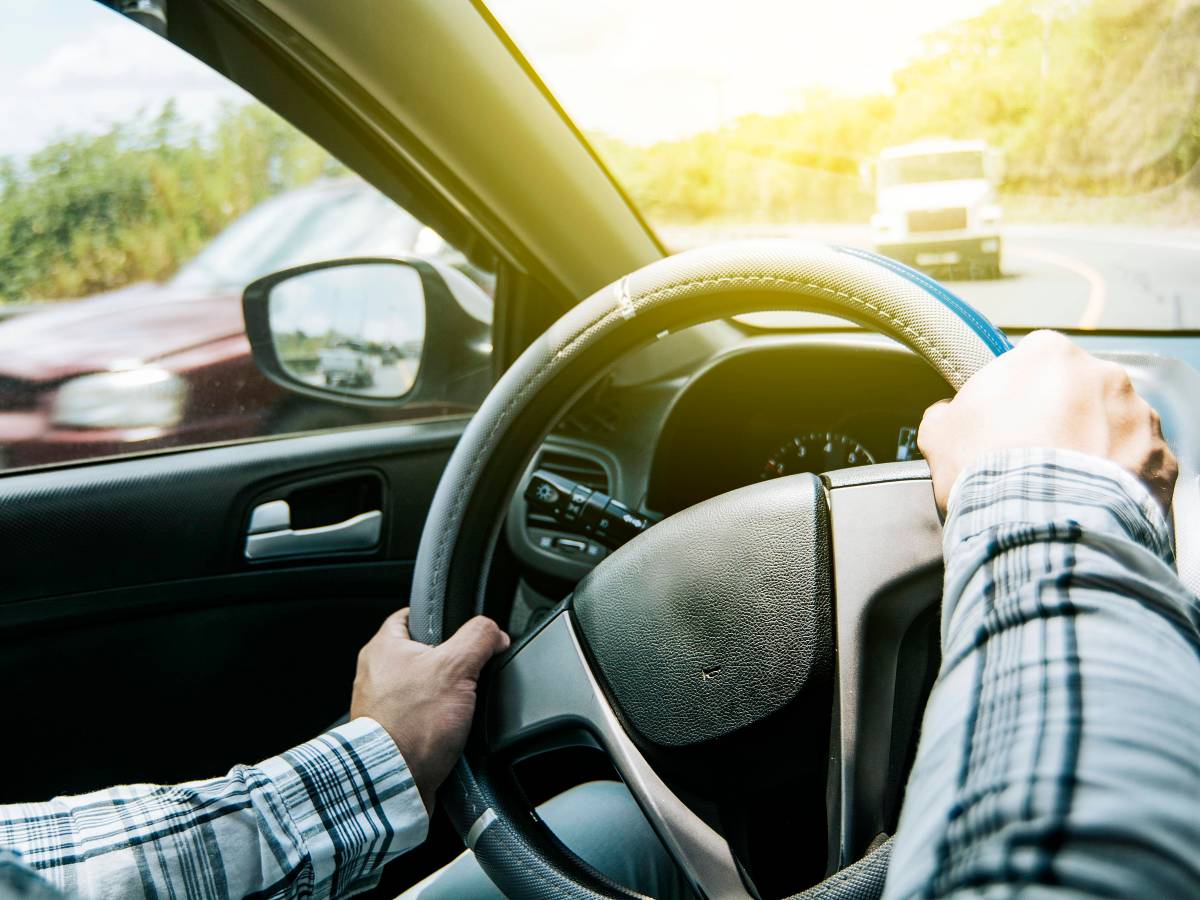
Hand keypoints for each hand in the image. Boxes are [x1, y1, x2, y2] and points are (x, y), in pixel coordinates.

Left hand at [350, 608, 509, 812]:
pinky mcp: (384, 733)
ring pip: (416, 687)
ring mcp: (376, 706)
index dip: (439, 619)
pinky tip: (446, 730)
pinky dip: (430, 721)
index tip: (458, 627)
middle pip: (417, 654)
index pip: (409, 616)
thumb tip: (494, 632)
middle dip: (444, 662)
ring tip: (458, 705)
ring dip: (438, 695)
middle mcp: (372, 674)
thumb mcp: (457, 667)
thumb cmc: (413, 725)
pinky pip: (413, 717)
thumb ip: (478, 638)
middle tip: (466, 672)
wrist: (393, 781)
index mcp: (382, 647)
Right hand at [918, 329, 1176, 514]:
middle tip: (1031, 459)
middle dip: (1060, 420)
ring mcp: (1141, 417)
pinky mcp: (1163, 460)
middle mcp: (1104, 374)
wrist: (1042, 524)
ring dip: (1092, 449)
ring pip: (1112, 427)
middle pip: (1078, 392)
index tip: (1004, 424)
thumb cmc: (987, 468)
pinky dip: (1118, 482)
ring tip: (1062, 488)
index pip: (1031, 362)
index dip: (1014, 396)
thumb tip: (947, 414)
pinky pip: (1138, 466)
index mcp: (1048, 354)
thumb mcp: (939, 433)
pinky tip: (1089, 504)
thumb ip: (947, 413)